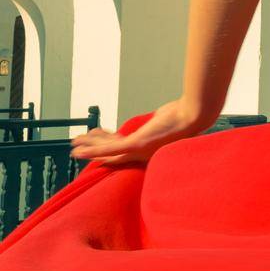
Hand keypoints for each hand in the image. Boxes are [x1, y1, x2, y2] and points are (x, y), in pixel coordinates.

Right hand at [70, 98, 212, 168]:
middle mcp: (143, 156)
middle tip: (80, 147)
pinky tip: (79, 150)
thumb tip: (158, 117)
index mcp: (149, 151)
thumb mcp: (166, 121)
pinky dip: (92, 150)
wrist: (194, 114)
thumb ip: (157, 123)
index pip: (124, 153)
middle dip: (95, 150)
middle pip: (112, 155)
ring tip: (74, 145)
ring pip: (107, 151)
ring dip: (89, 148)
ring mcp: (139, 151)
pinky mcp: (137, 145)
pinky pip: (109, 149)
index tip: (100, 142)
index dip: (109, 149)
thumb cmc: (185, 116)